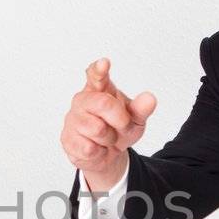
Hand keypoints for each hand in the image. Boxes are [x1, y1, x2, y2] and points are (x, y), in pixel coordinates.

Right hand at [60, 58, 156, 191]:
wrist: (106, 155)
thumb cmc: (118, 129)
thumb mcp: (135, 120)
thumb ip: (141, 109)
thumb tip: (150, 99)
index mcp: (99, 89)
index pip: (96, 75)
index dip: (99, 70)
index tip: (104, 63)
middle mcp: (83, 100)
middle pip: (103, 103)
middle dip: (120, 119)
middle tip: (123, 125)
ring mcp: (73, 119)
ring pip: (97, 129)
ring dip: (109, 139)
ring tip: (106, 138)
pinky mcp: (68, 139)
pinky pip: (90, 147)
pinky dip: (100, 152)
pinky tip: (97, 148)